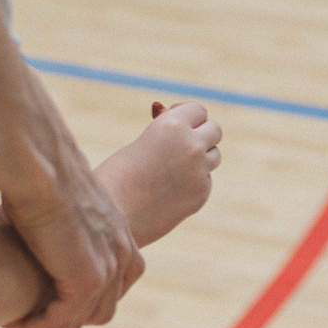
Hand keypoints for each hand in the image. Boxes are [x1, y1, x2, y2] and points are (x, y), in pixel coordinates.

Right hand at [2, 161, 141, 327]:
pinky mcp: (88, 280)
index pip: (113, 286)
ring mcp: (109, 268)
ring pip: (79, 318)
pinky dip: (35, 325)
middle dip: (64, 316)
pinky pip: (61, 320)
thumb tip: (28, 233)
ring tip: (13, 319)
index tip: (45, 300)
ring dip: (45, 324)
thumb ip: (53, 228)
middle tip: (27, 314)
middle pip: (100, 309)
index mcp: (120, 234)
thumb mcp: (54, 206)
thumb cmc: (34, 175)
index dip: (80, 300)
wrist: (38, 166)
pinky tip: (9, 319)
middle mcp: (123, 253)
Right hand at [98, 100, 223, 246]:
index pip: (199, 110)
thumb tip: (176, 114)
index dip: (188, 118)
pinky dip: (193, 183)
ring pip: (214, 156)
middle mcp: (191, 145)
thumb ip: (166, 131)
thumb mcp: (141, 143)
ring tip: (170, 170)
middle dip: (201, 135)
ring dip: (200, 159)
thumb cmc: (117, 176)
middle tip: (180, 146)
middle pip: (214, 130)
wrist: (112, 217)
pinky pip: (205, 180)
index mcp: (172, 124)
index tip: (175, 126)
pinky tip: (169, 192)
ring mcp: (199, 171)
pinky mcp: (202, 194)